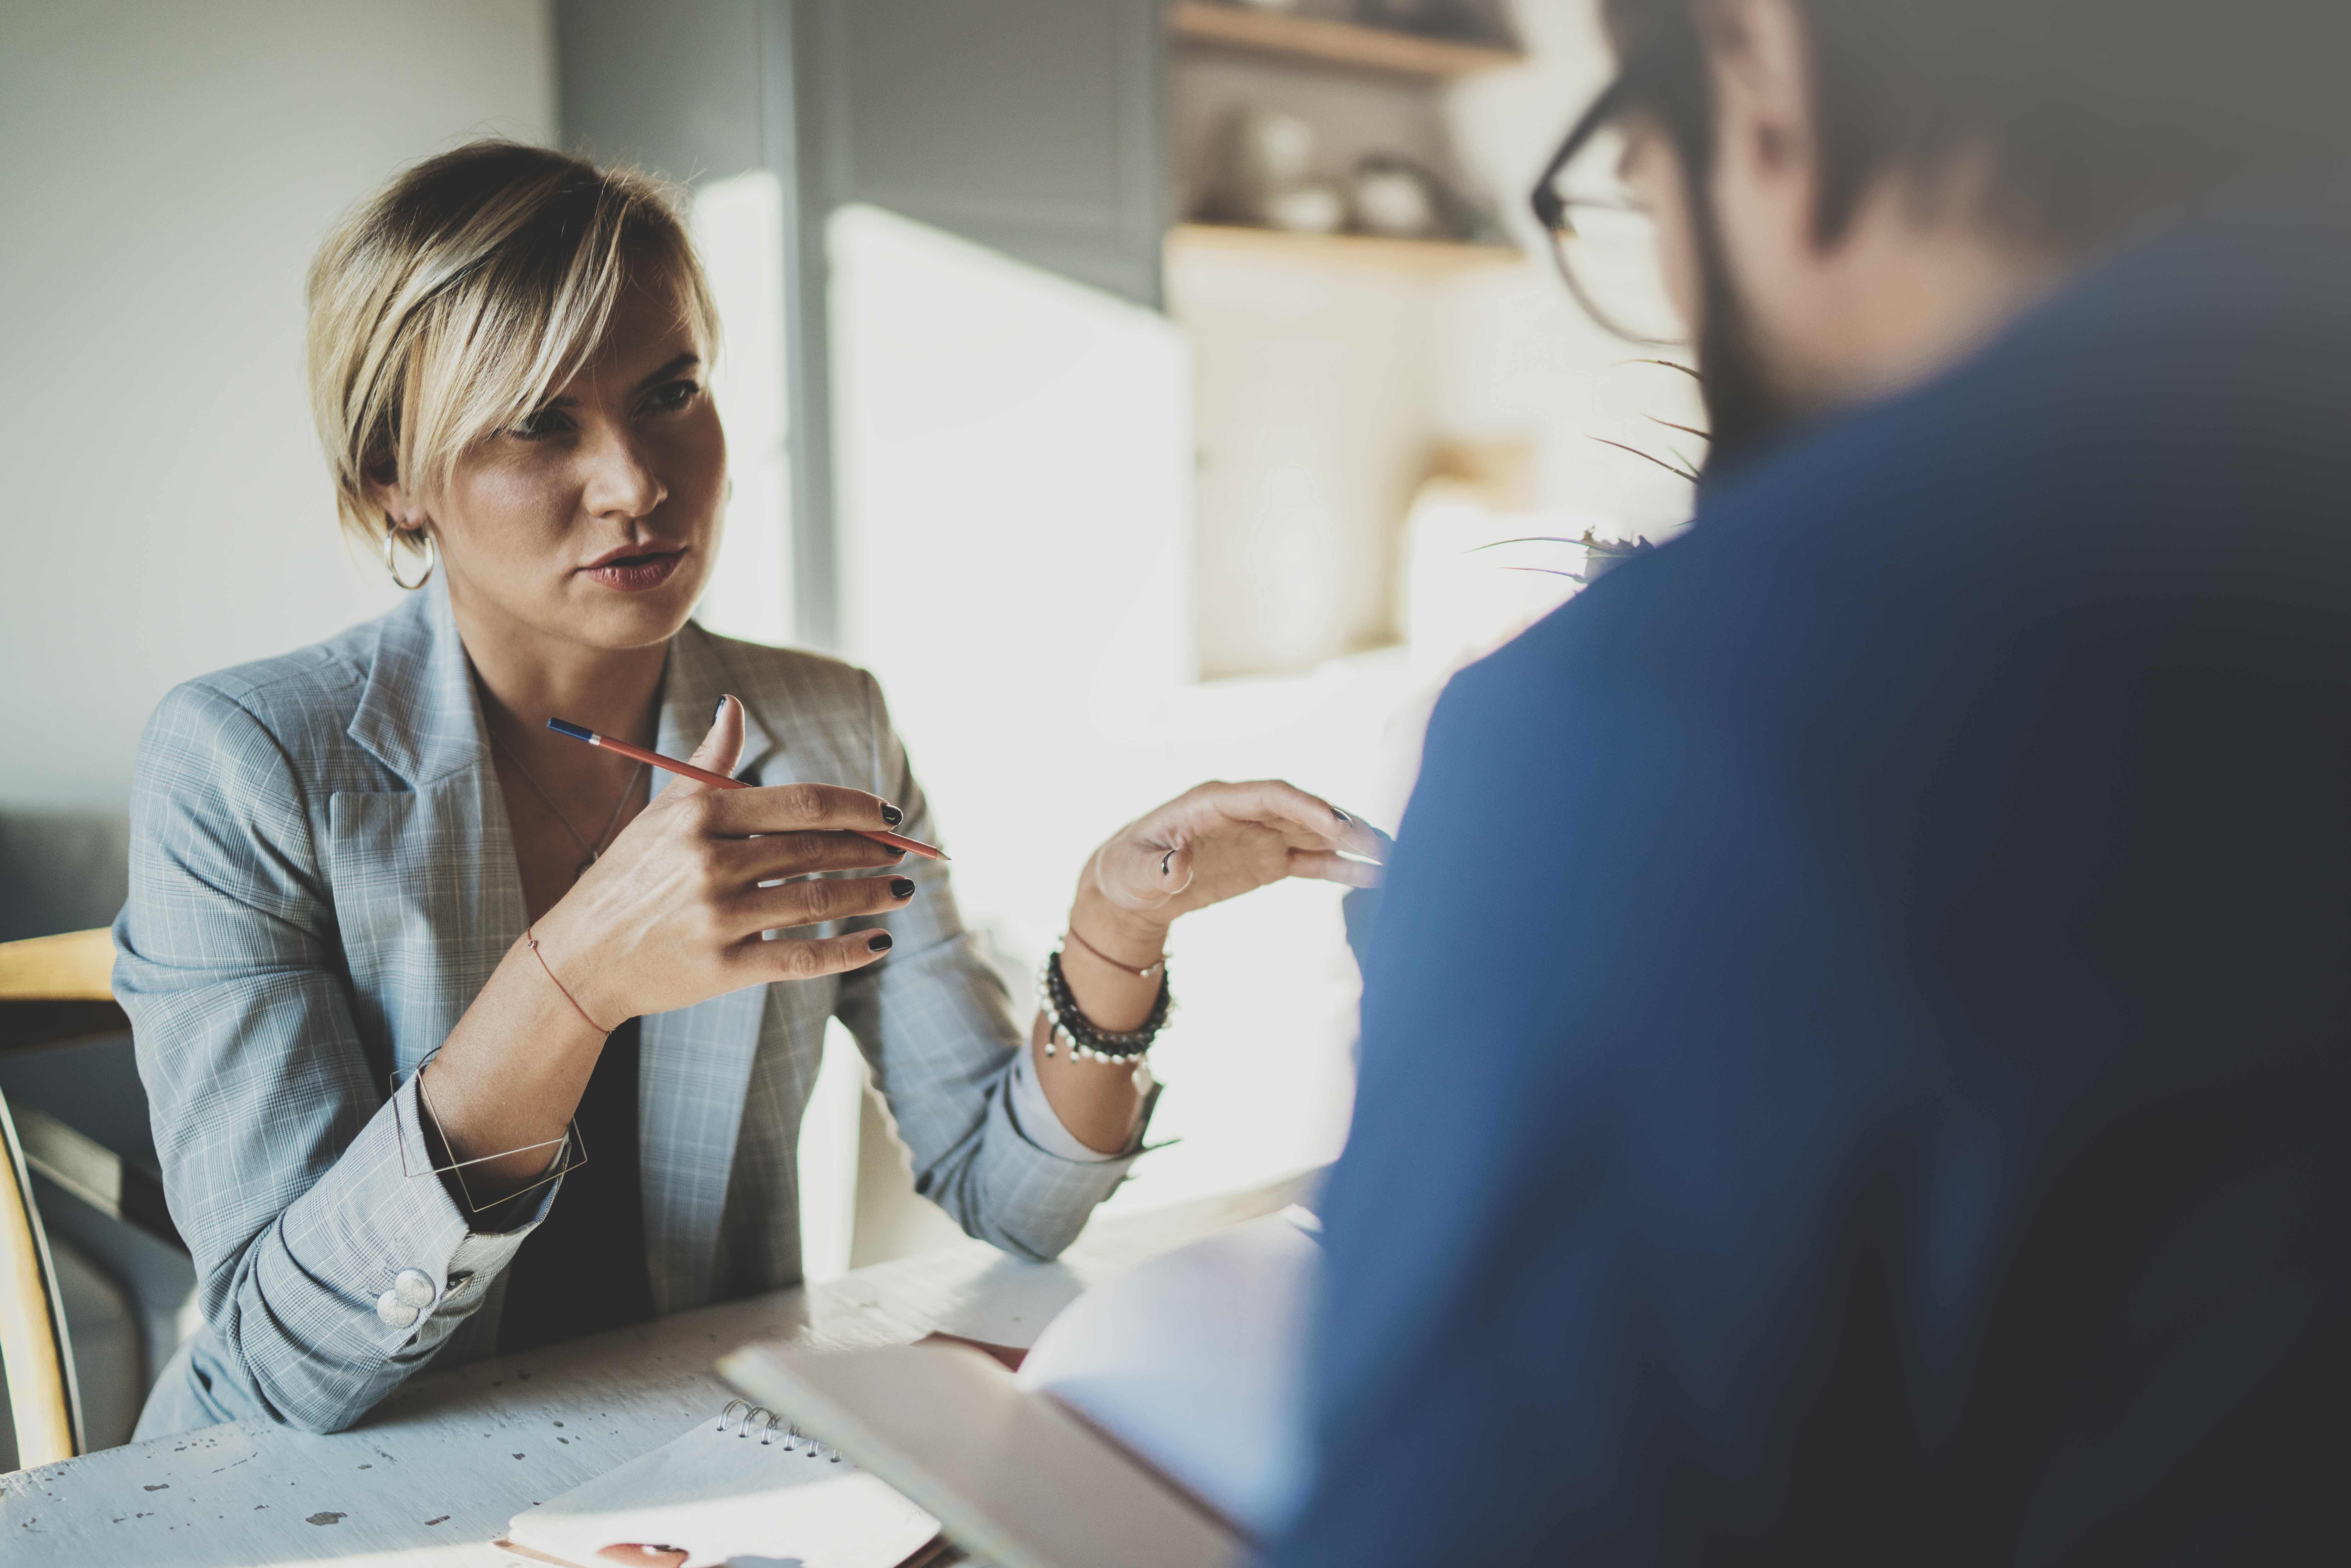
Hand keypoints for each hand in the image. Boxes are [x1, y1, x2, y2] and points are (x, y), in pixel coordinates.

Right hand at [532, 696, 913, 1023]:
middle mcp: (710, 864)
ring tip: (903, 891)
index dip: (856, 807)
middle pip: (815, 851)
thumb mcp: (662, 813)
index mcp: (700, 819)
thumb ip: (709, 763)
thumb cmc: (628, 879)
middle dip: (870, 851)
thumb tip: (733, 705)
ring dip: (871, 895)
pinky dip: (848, 952)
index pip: (802, 804)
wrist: (578, 958)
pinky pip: (801, 958)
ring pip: (818, 902)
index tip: (887, 815)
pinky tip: (879, 942)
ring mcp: (717, 918)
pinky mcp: (723, 968)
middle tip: (903, 853)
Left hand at [1077, 779, 1387, 950]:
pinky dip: (1340, 867)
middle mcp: (1245, 811)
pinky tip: (1372, 877)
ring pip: (1314, 832)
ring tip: (1393, 857)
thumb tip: (1180, 868)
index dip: (1303, 807)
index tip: (1335, 825)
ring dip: (1351, 842)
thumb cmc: (1129, 870)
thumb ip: (1157, 869)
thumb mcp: (1133, 872)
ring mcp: (1261, 834)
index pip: (1267, 795)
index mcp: (1213, 802)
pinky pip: (1311, 860)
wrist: (1133, 886)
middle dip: (1340, 823)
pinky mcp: (1269, 858)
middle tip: (1381, 844)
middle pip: (1301, 809)